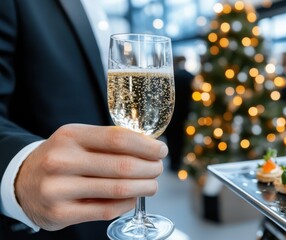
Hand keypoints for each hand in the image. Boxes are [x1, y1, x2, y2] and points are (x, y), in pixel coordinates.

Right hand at [14, 124, 167, 230]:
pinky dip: (127, 204)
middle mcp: (62, 161)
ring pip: (118, 190)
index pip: (119, 138)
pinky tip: (133, 198)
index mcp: (70, 136)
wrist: (24, 182)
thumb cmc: (62, 158)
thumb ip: (109, 141)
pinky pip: (107, 210)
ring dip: (144, 187)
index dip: (147, 145)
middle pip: (123, 166)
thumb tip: (150, 146)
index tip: (161, 150)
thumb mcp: (78, 139)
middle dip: (150, 168)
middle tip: (159, 169)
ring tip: (152, 185)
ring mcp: (59, 189)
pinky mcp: (61, 213)